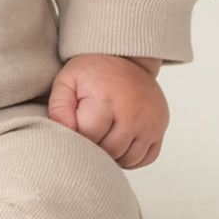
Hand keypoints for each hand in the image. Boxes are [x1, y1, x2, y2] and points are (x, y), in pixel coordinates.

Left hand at [47, 54, 168, 168]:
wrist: (126, 58)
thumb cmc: (93, 72)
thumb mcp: (67, 81)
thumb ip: (59, 108)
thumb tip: (65, 133)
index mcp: (107, 101)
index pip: (89, 137)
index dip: (78, 137)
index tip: (74, 126)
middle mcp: (132, 114)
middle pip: (109, 151)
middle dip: (94, 148)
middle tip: (87, 132)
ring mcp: (150, 124)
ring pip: (127, 159)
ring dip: (112, 156)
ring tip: (101, 137)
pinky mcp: (159, 129)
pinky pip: (146, 158)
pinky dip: (131, 158)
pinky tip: (119, 144)